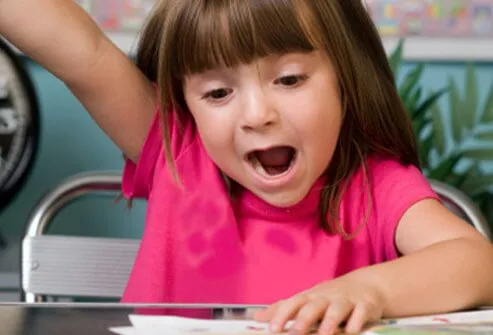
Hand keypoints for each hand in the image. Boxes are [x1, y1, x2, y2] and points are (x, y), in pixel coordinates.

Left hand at [253, 274, 386, 334]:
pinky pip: (361, 313)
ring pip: (337, 310)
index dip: (282, 315)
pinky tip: (353, 331)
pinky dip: (357, 322)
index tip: (272, 330)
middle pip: (313, 306)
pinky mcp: (365, 306)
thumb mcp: (307, 299)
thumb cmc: (329, 296)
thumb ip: (283, 308)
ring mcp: (346, 301)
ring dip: (330, 322)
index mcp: (310, 297)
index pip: (293, 303)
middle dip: (304, 320)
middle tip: (294, 334)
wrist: (367, 285)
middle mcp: (326, 297)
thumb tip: (256, 317)